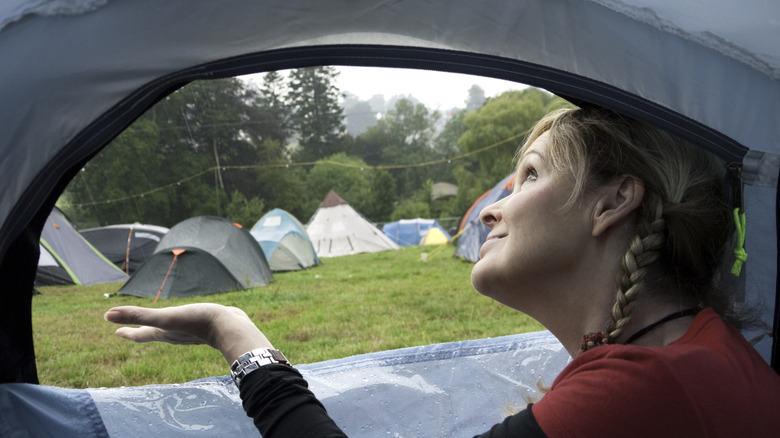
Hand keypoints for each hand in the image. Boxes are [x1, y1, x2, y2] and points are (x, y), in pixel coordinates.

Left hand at [104, 303, 273, 363]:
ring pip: (170, 330)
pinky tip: (188, 317)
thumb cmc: (197, 322)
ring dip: (161, 327)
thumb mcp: (165, 318)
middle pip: (153, 333)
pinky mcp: (204, 325)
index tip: (116, 331)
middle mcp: (175, 334)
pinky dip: (181, 321)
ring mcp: (190, 331)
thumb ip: (138, 316)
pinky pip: (187, 323)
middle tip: (129, 329)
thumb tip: (107, 316)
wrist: (231, 328)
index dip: (127, 332)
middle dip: (140, 330)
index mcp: (163, 333)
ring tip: (158, 325)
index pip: (140, 334)